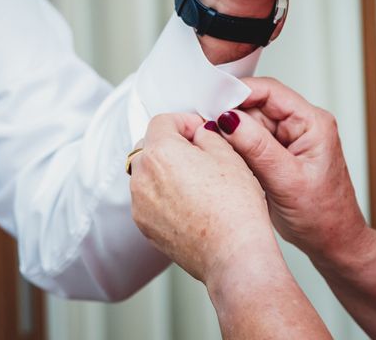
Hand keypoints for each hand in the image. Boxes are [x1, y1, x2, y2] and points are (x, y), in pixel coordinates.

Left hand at [129, 113, 280, 283]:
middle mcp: (142, 176)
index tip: (200, 132)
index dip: (184, 122)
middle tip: (200, 155)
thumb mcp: (229, 155)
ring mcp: (140, 204)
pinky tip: (191, 204)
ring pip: (147, 174)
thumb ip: (208, 135)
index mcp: (160, 152)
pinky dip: (163, 196)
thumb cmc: (235, 207)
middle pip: (150, 147)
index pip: (162, 121)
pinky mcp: (145, 227)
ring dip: (165, 171)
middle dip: (172, 146)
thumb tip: (200, 134)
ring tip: (197, 183)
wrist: (233, 254)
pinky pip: (149, 199)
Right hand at [212, 77, 367, 260]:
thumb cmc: (324, 216)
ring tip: (216, 149)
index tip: (211, 101)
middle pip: (255, 106)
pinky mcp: (275, 154)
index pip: (270, 91)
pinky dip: (234, 148)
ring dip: (230, 134)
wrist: (332, 243)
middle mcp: (300, 126)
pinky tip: (226, 158)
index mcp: (312, 123)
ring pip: (248, 123)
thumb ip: (257, 147)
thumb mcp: (287, 180)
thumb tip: (228, 119)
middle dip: (230, 115)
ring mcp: (287, 140)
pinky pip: (249, 141)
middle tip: (206, 129)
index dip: (238, 92)